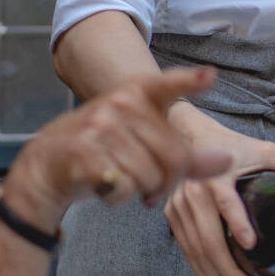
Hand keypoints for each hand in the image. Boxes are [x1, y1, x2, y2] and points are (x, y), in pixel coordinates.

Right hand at [4, 68, 231, 233]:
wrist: (47, 163)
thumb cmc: (107, 151)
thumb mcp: (145, 142)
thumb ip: (187, 153)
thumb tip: (227, 161)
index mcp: (138, 93)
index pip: (168, 85)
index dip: (190, 82)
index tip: (210, 77)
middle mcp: (119, 104)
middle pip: (175, 157)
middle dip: (168, 182)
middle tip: (153, 186)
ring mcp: (100, 127)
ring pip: (150, 177)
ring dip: (142, 192)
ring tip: (125, 182)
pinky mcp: (85, 154)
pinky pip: (125, 189)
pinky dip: (119, 198)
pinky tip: (106, 187)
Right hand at [165, 108, 274, 275]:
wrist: (189, 136)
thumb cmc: (230, 146)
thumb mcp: (262, 150)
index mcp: (218, 175)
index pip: (226, 202)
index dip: (237, 223)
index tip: (250, 244)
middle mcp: (194, 191)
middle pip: (208, 238)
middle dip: (228, 268)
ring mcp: (180, 205)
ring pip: (195, 249)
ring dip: (215, 275)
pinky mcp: (172, 215)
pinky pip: (186, 248)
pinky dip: (201, 268)